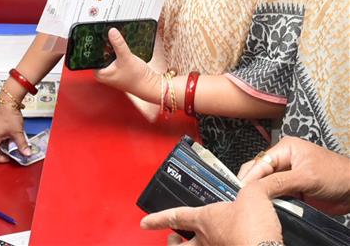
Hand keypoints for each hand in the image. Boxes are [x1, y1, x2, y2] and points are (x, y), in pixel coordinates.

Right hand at [0, 97, 30, 162]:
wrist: (8, 100)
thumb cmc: (8, 114)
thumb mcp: (17, 132)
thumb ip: (22, 145)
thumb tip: (26, 153)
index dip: (2, 159)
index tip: (10, 158)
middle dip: (4, 152)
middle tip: (13, 152)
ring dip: (5, 145)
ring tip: (14, 143)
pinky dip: (5, 139)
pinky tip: (13, 136)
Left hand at [94, 28, 161, 102]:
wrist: (149, 85)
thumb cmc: (137, 78)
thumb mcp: (126, 57)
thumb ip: (118, 44)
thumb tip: (111, 31)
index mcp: (99, 73)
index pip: (91, 55)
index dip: (93, 45)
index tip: (95, 35)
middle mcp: (103, 72)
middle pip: (98, 53)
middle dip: (102, 44)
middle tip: (105, 33)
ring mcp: (110, 70)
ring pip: (106, 54)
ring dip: (110, 46)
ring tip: (112, 37)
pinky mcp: (117, 67)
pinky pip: (112, 55)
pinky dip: (115, 50)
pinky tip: (118, 45)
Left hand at [140, 181, 282, 245]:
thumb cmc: (253, 229)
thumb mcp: (256, 196)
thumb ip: (261, 185)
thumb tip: (273, 178)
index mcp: (206, 219)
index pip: (175, 216)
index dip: (158, 218)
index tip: (144, 222)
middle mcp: (208, 240)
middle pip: (179, 245)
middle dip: (173, 243)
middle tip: (171, 239)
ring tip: (191, 244)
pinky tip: (229, 243)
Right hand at [238, 136, 349, 215]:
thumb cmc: (337, 174)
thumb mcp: (307, 177)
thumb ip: (281, 181)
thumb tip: (258, 186)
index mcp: (286, 148)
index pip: (261, 161)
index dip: (251, 175)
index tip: (241, 188)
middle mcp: (285, 161)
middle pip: (261, 172)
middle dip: (254, 183)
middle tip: (244, 196)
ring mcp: (289, 176)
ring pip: (268, 185)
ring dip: (264, 193)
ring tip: (255, 202)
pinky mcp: (294, 189)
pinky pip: (278, 194)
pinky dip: (274, 201)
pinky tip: (269, 206)